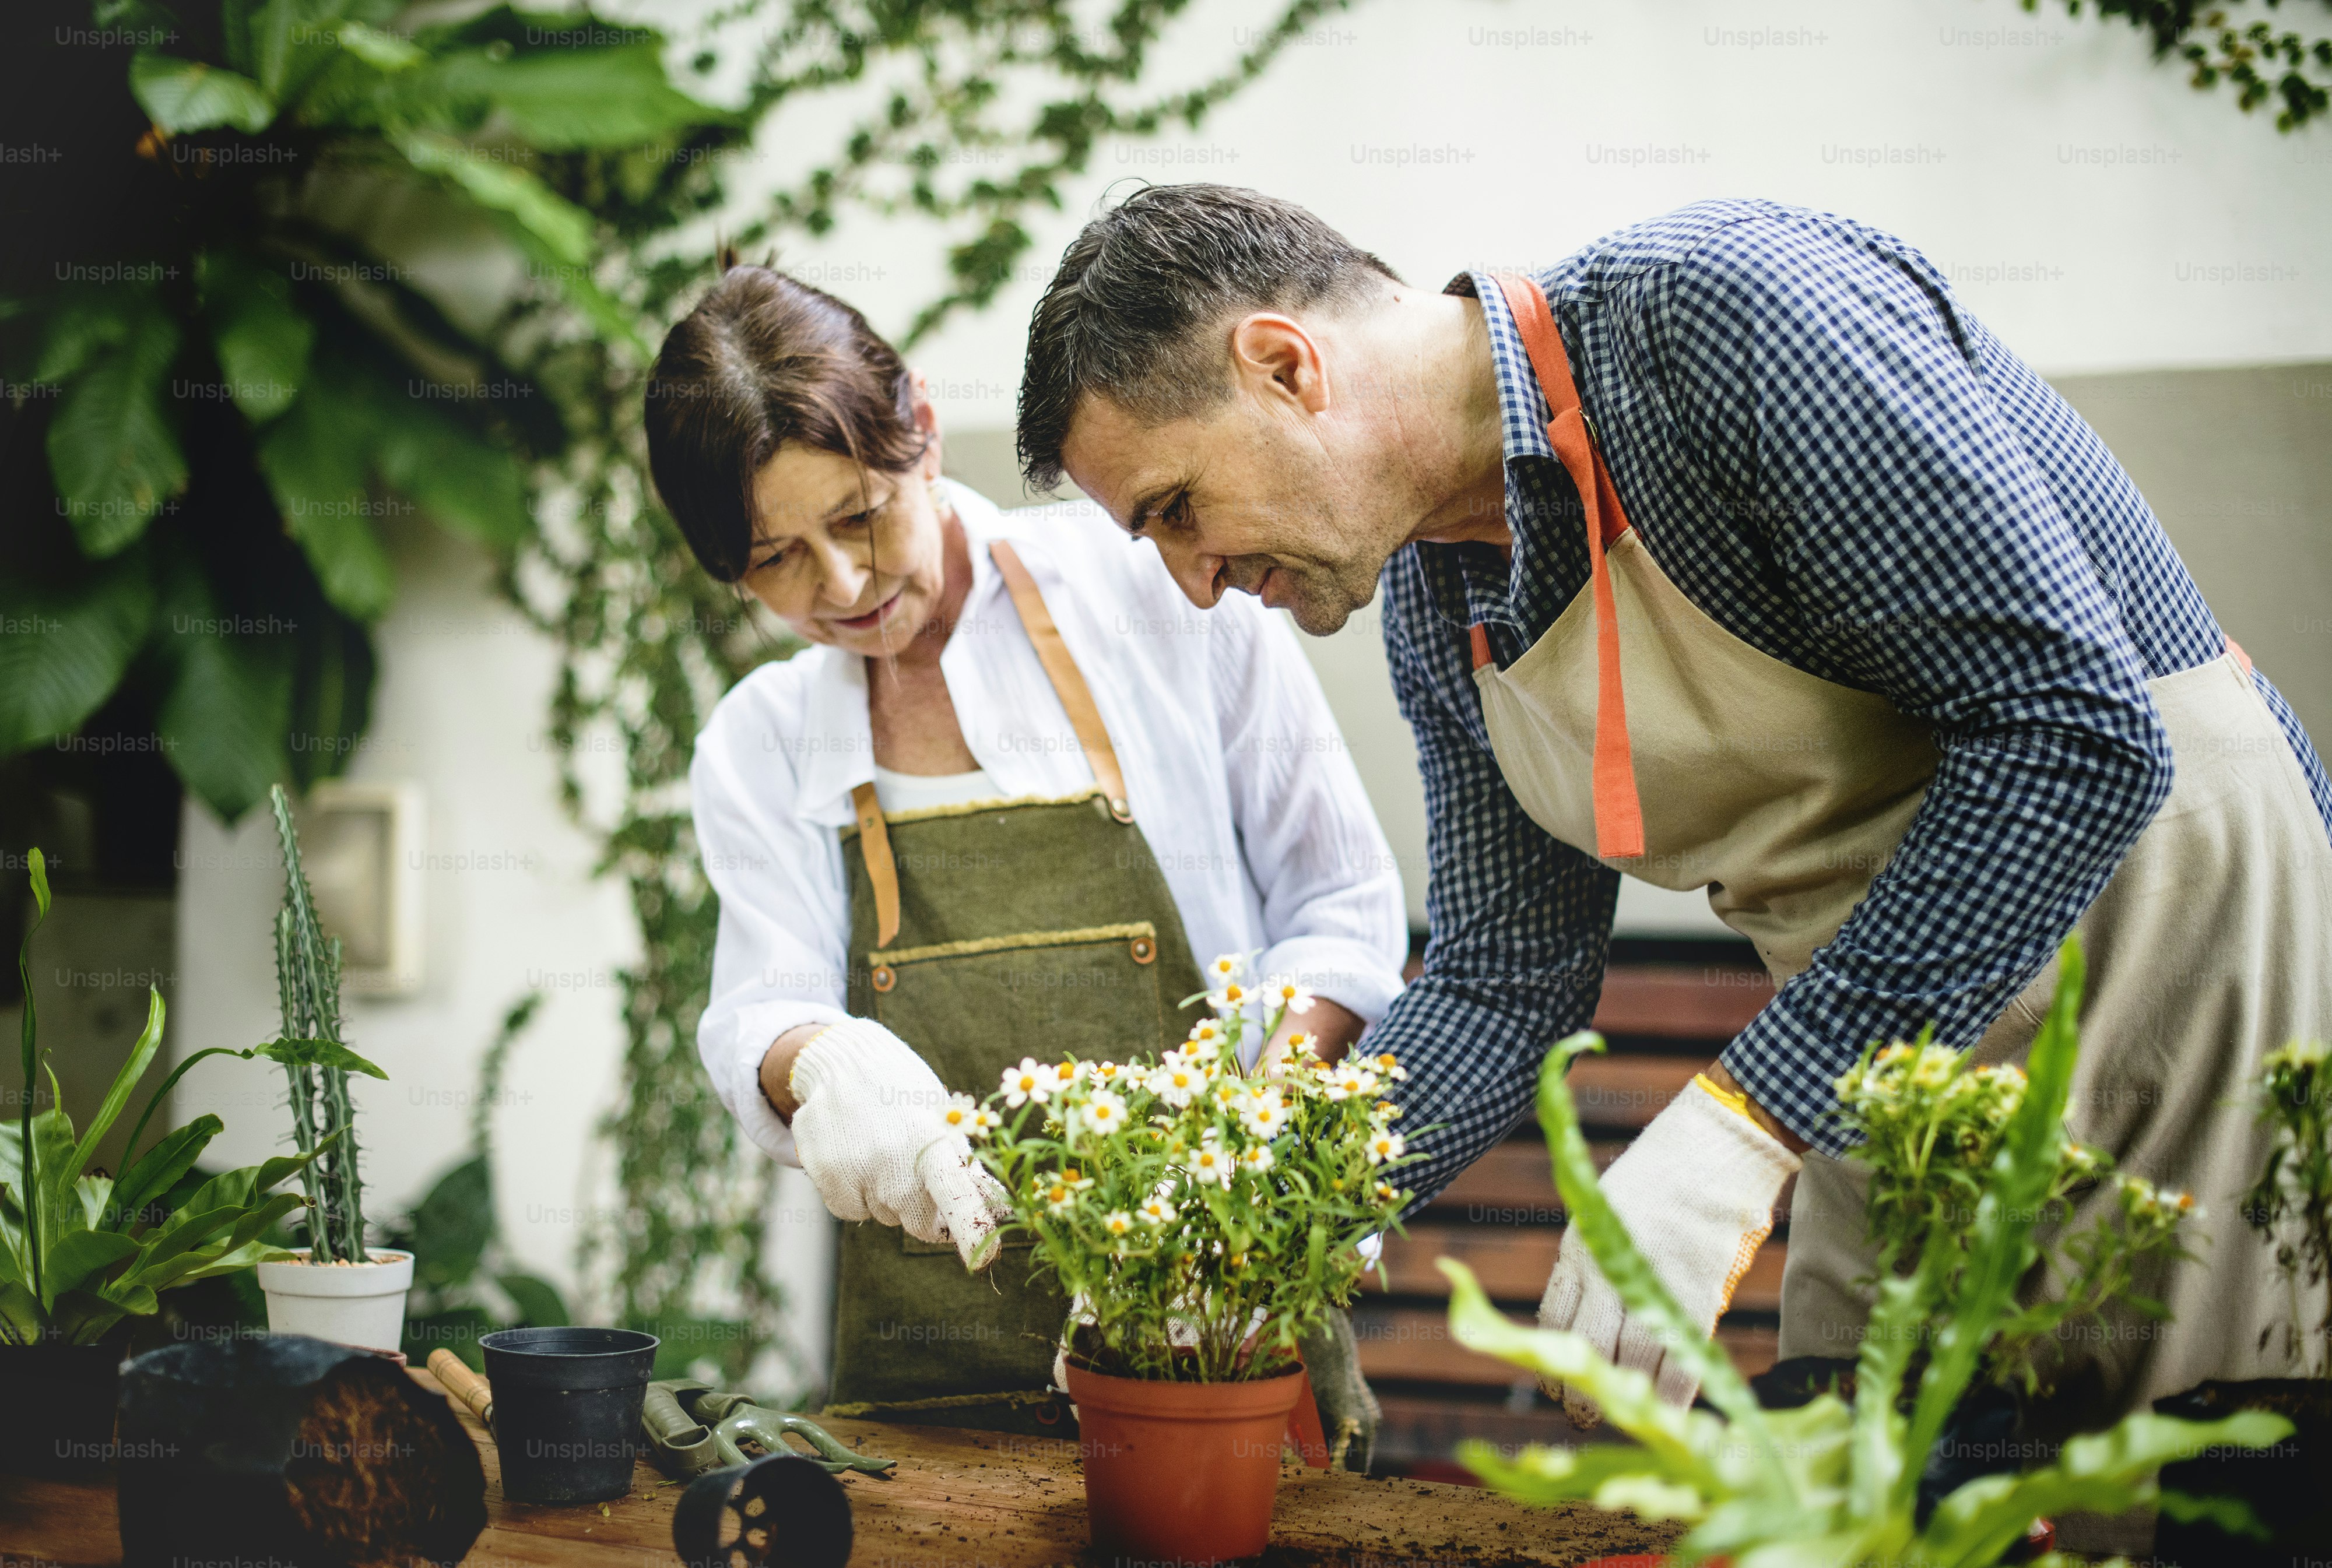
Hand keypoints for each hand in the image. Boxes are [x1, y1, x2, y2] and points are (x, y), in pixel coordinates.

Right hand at [786, 1017, 1010, 1269]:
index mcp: (933, 1140)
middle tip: (915, 1169)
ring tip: (879, 1148)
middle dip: (926, 1210)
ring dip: (886, 1195)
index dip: (971, 1229)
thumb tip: (1002, 1209)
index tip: (985, 1260)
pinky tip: (853, 1155)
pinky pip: (852, 1211)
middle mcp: (893, 1159)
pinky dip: (855, 1193)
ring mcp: (856, 1169)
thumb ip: (965, 1166)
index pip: (957, 1192)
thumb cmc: (905, 1095)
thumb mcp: (941, 1118)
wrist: (841, 1062)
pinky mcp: (826, 1176)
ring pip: (885, 1216)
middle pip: (922, 1224)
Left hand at [1537, 1075, 1799, 1423]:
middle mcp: (1605, 1269)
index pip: (1552, 1317)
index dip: (1551, 1357)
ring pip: (1628, 1362)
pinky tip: (1670, 1412)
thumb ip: (1598, 1258)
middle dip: (1579, 1390)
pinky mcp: (1696, 1295)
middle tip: (1583, 1414)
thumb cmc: (1663, 1175)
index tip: (1556, 1380)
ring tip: (1624, 1418)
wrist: (1714, 1148)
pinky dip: (1673, 1394)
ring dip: (1624, 1398)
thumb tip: (1594, 1311)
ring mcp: (1651, 1283)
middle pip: (1584, 1347)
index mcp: (1579, 1246)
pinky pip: (1677, 1361)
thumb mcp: (1607, 1210)